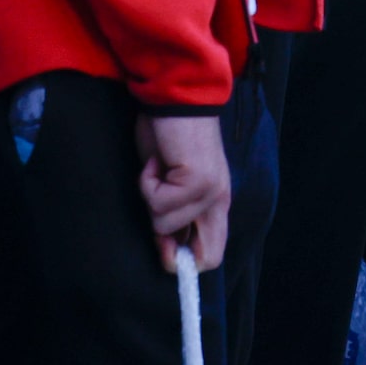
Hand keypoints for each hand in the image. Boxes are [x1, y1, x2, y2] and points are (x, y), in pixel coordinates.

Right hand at [136, 113, 230, 270]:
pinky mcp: (196, 180)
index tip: (162, 247)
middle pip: (207, 257)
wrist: (175, 102)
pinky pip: (157, 201)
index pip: (213, 254)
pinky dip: (146, 182)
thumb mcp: (170, 185)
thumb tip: (166, 249)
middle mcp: (219, 201)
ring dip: (149, 197)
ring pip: (164, 225)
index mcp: (216, 205)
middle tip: (157, 202)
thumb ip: (173, 214)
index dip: (184, 262)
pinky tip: (158, 160)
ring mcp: (210, 192)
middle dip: (169, 246)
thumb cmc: (169, 141)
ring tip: (159, 169)